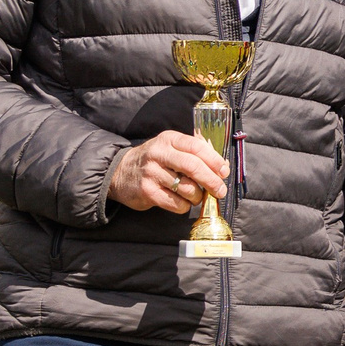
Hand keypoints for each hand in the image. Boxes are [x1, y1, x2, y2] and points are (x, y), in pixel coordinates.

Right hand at [107, 130, 226, 211]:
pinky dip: (185, 206)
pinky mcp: (148, 191)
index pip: (197, 147)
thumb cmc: (155, 161)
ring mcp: (151, 173)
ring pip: (187, 188)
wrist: (120, 172)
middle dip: (212, 181)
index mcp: (169, 140)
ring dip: (198, 196)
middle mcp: (159, 154)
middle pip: (193, 167)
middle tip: (220, 190)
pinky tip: (182, 201)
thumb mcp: (171, 147)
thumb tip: (222, 166)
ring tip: (196, 195)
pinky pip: (177, 203)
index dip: (215, 161)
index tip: (224, 172)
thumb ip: (194, 152)